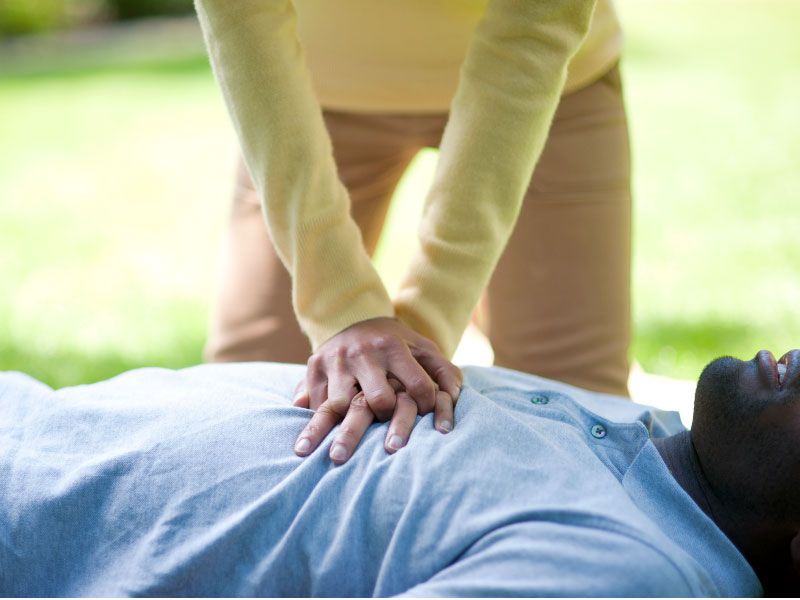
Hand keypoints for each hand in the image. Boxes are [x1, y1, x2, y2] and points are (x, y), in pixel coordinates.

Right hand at [292, 317, 461, 462]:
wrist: (351, 317)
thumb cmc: (394, 342)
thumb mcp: (423, 349)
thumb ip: (445, 372)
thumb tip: (454, 399)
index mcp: (393, 347)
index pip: (417, 385)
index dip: (426, 406)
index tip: (425, 415)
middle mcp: (363, 353)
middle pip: (377, 400)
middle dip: (387, 419)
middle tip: (388, 427)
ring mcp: (335, 360)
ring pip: (340, 405)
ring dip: (349, 423)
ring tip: (355, 432)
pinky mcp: (313, 367)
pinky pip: (314, 402)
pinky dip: (321, 419)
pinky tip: (328, 429)